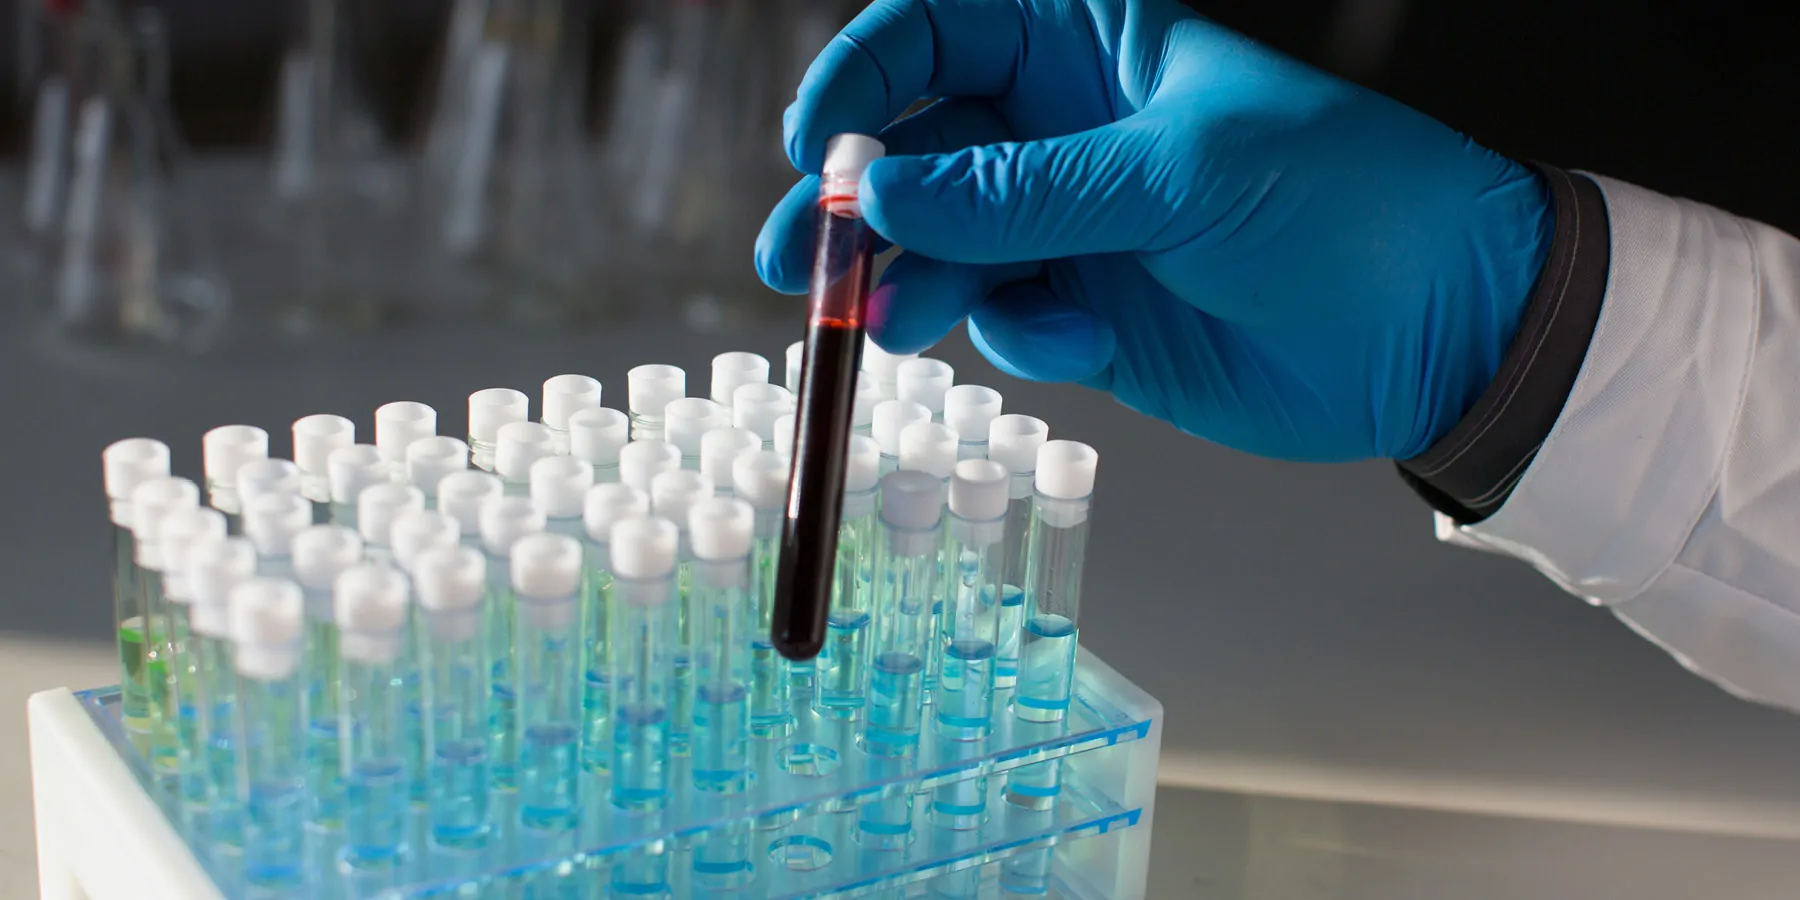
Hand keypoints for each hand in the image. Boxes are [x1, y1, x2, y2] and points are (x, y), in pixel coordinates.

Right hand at [754, 0, 1551, 461]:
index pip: (938, 29)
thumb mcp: (1177, 173)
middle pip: (914, 147)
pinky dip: (1012, 333)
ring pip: (941, 245)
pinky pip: (1001, 317)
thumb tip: (883, 195)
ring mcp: (1068, 225)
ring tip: (891, 321)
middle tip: (798, 261)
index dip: (864, 76)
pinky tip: (1071, 339)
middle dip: (851, 203)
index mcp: (1088, 45)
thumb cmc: (1343, 200)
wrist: (1438, 329)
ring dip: (908, 282)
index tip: (818, 142)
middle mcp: (1062, 129)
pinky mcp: (1085, 311)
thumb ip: (1023, 190)